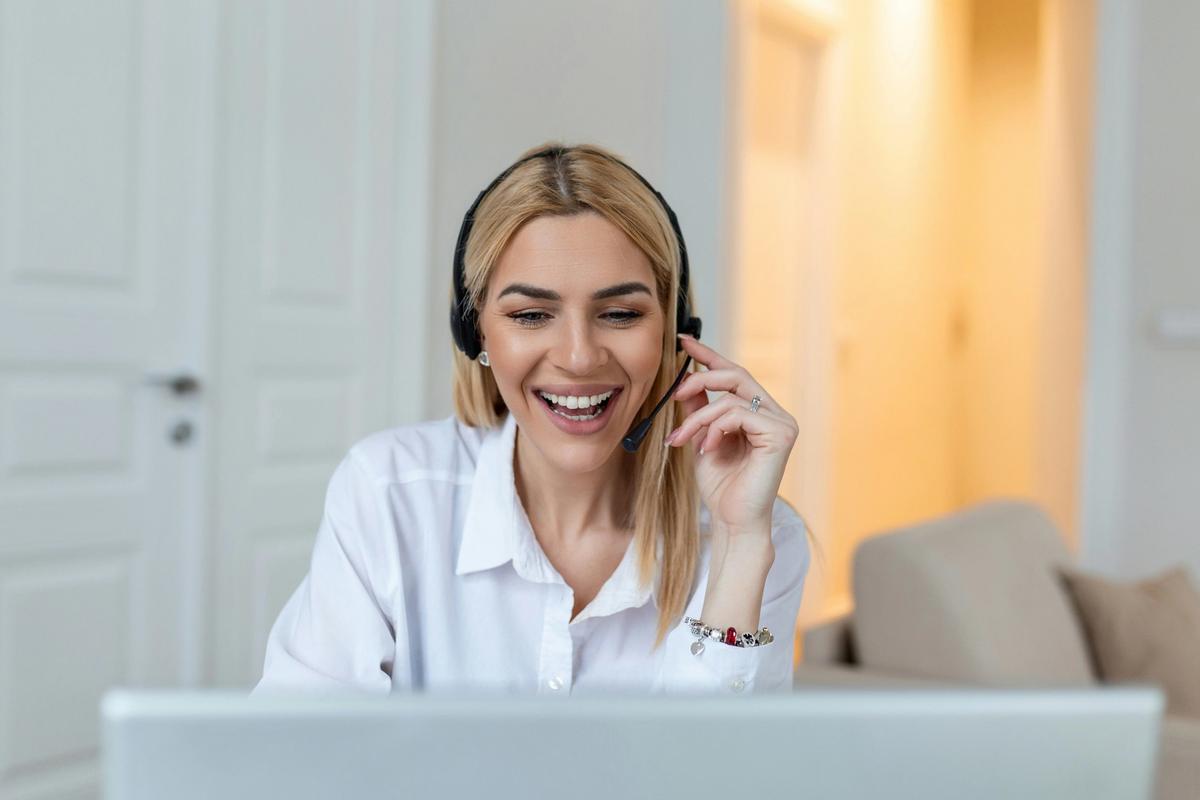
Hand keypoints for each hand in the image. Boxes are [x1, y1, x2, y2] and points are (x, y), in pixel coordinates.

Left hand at [665, 333, 798, 534]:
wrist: (732, 521)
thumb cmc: (721, 487)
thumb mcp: (702, 439)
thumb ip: (699, 411)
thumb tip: (687, 381)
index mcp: (760, 414)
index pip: (734, 375)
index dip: (709, 355)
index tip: (683, 341)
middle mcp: (775, 414)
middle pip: (737, 375)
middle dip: (701, 378)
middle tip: (675, 393)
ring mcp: (782, 423)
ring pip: (730, 398)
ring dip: (698, 418)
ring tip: (683, 439)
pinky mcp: (781, 435)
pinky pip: (737, 415)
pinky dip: (714, 429)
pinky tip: (706, 449)